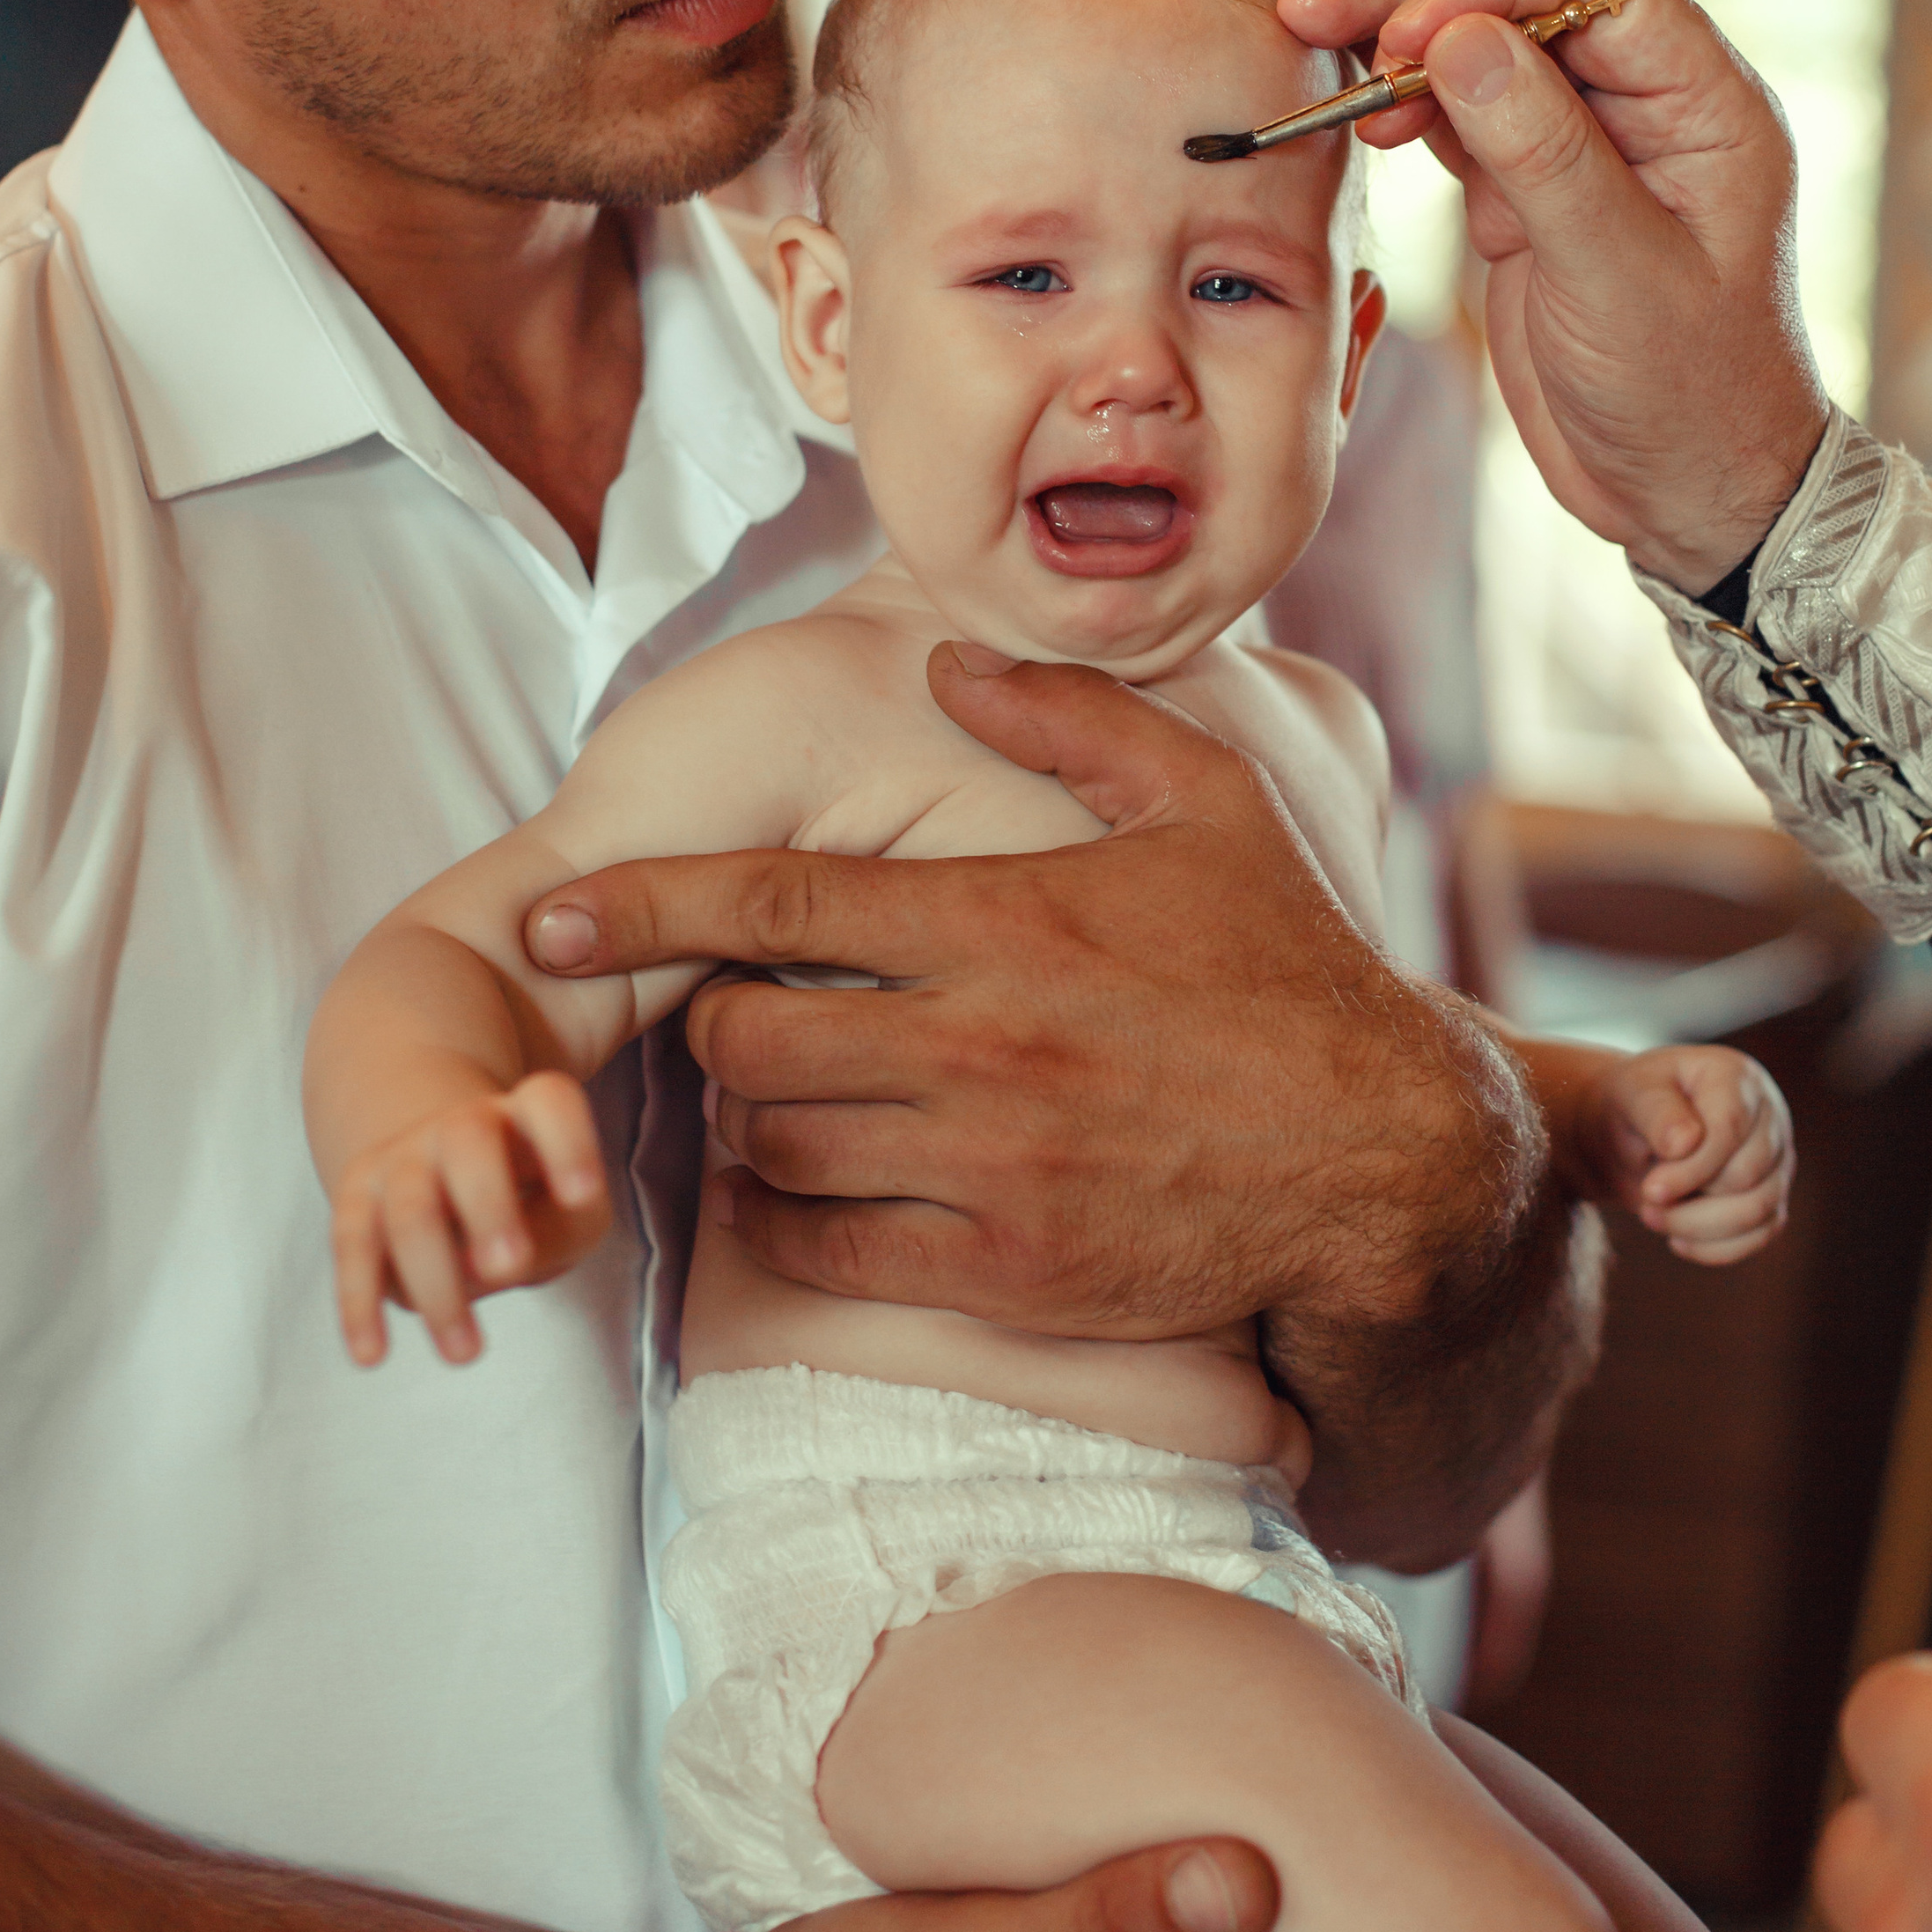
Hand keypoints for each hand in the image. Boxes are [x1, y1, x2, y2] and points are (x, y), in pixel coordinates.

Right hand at [328, 1074, 608, 1364]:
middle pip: (467, 1141)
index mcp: (527, 1115)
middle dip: (487, 1205)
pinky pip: (350, 1246)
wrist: (445, 1169)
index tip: (583, 1195)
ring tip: (466, 1354)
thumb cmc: (533, 1199)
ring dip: (435, 1283)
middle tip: (509, 1267)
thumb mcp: (572, 1216)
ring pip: (409, 1207)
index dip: (568, 1145)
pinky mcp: (358, 1197)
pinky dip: (358, 1303)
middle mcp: (462, 1124)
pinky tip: (373, 1355)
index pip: (548, 1103)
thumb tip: (482, 1268)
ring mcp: (403, 1156)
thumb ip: (554, 1232)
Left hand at [528, 645, 1580, 1563]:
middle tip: (739, 1012)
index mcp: (1006, 920)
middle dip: (712, 1024)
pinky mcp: (1001, 1271)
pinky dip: (789, 1219)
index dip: (642, 908)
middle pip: (743, 1041)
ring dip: (751, 1121)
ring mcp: (984, 1169)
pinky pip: (827, 1252)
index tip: (550, 915)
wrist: (1382, 1157)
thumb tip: (944, 660)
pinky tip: (814, 1187)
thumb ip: (1069, 718)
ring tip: (785, 1093)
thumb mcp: (1207, 801)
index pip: (775, 908)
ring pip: (774, 1148)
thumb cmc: (1286, 966)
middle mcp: (977, 1046)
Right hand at [1278, 0, 1827, 591]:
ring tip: (1305, 23)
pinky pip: (1458, 118)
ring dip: (1394, 38)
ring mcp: (1582, 146)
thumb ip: (1540, 152)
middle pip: (1526, 5)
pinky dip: (1397, 99)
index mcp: (1705, 106)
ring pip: (1480, 54)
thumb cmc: (1687, 395)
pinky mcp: (1528, 193)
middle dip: (1422, 0)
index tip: (1415, 29)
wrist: (1684, 496)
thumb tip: (1458, 39)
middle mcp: (1646, 107)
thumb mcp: (1615, 276)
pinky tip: (1341, 82)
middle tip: (1322, 11)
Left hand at [1584, 1044, 1792, 1263]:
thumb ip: (1656, 1112)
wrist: (1634, 1130)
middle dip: (1690, 1199)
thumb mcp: (1631, 1093)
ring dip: (1698, 1227)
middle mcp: (1768, 1115)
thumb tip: (1685, 1143)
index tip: (1651, 1190)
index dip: (1693, 1169)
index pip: (1730, 1130)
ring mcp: (1777, 1158)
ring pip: (1758, 1211)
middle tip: (1647, 1199)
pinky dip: (1716, 1247)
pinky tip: (1678, 1240)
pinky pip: (1761, 1234)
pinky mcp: (1773, 1195)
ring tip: (1654, 1217)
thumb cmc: (1634, 1103)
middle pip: (1747, 1177)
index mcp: (1734, 1077)